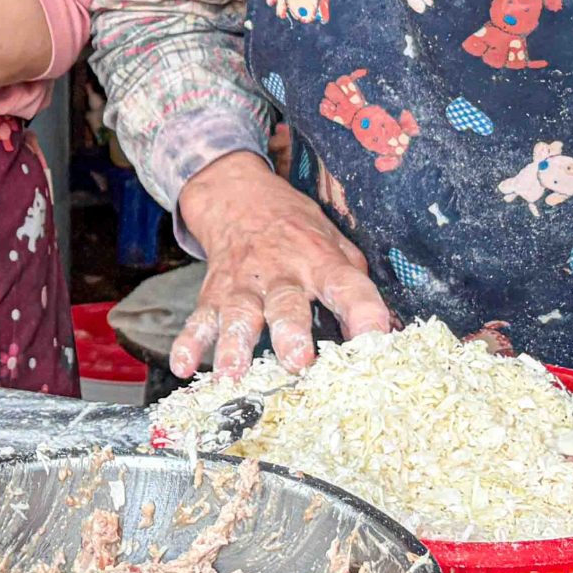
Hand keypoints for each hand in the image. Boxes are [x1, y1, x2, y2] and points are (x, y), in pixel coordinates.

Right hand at [170, 152, 389, 378]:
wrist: (238, 196)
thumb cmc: (296, 229)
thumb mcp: (334, 243)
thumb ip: (354, 284)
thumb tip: (388, 330)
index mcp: (319, 262)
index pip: (347, 285)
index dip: (364, 311)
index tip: (376, 338)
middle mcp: (281, 273)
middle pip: (286, 305)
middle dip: (291, 334)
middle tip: (298, 362)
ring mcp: (243, 284)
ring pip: (239, 315)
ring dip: (235, 346)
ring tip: (233, 375)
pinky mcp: (214, 292)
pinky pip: (199, 319)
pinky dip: (189, 343)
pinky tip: (184, 367)